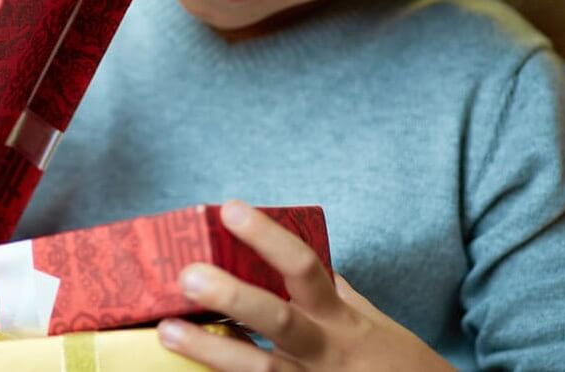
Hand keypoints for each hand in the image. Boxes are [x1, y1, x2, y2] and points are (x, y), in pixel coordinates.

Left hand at [157, 200, 455, 371]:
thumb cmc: (396, 360)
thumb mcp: (370, 320)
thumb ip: (332, 291)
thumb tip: (300, 257)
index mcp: (340, 317)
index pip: (304, 266)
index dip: (267, 237)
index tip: (230, 209)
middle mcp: (326, 351)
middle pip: (278, 320)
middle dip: (232, 296)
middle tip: (186, 275)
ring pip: (260, 370)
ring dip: (211, 351)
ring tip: (168, 331)